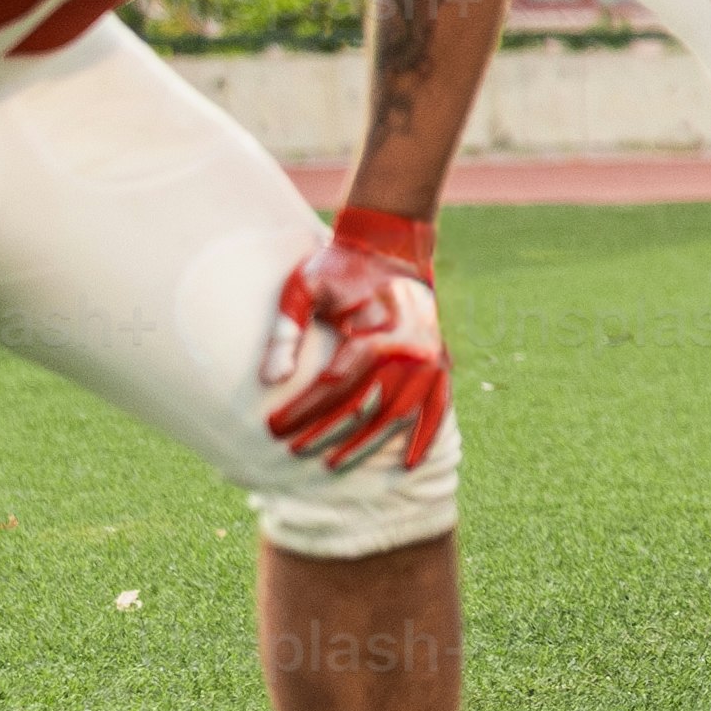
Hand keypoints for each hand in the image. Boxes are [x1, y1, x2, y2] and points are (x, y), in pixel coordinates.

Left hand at [261, 204, 449, 474]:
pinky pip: (437, 409)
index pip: (333, 386)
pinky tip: (406, 464)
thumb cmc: (339, 268)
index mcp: (374, 333)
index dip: (302, 412)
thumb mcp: (303, 288)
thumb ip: (286, 333)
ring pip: (398, 416)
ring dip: (366, 443)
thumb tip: (269, 380)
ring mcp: (430, 361)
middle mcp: (409, 352)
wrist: (392, 247)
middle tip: (296, 452)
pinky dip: (424, 438)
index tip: (272, 429)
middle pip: (365, 408)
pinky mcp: (441, 363)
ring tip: (334, 463)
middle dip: (328, 433)